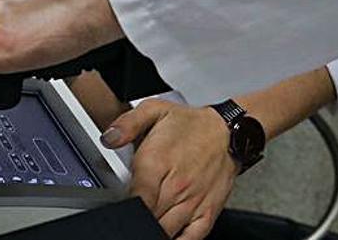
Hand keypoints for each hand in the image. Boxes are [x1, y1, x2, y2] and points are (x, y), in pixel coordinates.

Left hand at [103, 100, 238, 238]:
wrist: (228, 132)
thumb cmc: (191, 125)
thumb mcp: (155, 110)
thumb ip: (127, 123)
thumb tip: (109, 138)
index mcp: (158, 163)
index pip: (133, 200)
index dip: (124, 206)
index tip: (122, 201)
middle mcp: (176, 186)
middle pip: (146, 219)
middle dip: (137, 215)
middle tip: (138, 203)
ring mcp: (192, 203)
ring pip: (164, 232)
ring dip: (154, 226)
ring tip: (153, 212)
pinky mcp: (207, 215)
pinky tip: (168, 232)